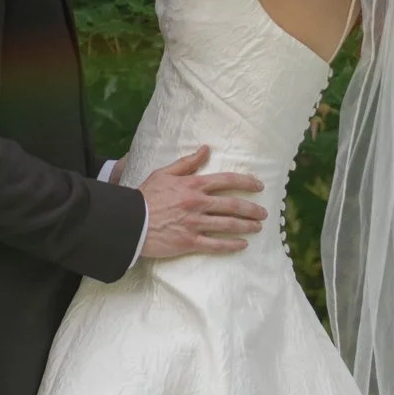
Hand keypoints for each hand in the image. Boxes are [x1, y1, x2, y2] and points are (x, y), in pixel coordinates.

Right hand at [131, 144, 265, 259]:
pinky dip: (231, 245)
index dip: (246, 182)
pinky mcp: (189, 242)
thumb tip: (206, 149)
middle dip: (252, 209)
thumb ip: (187, 162)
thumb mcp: (164, 173)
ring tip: (257, 227)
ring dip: (246, 226)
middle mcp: (198, 203)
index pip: (227, 180)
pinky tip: (242, 245)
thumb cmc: (145, 196)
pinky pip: (215, 244)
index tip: (259, 186)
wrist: (130, 221)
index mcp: (193, 185)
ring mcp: (195, 224)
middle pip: (232, 204)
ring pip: (228, 224)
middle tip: (263, 213)